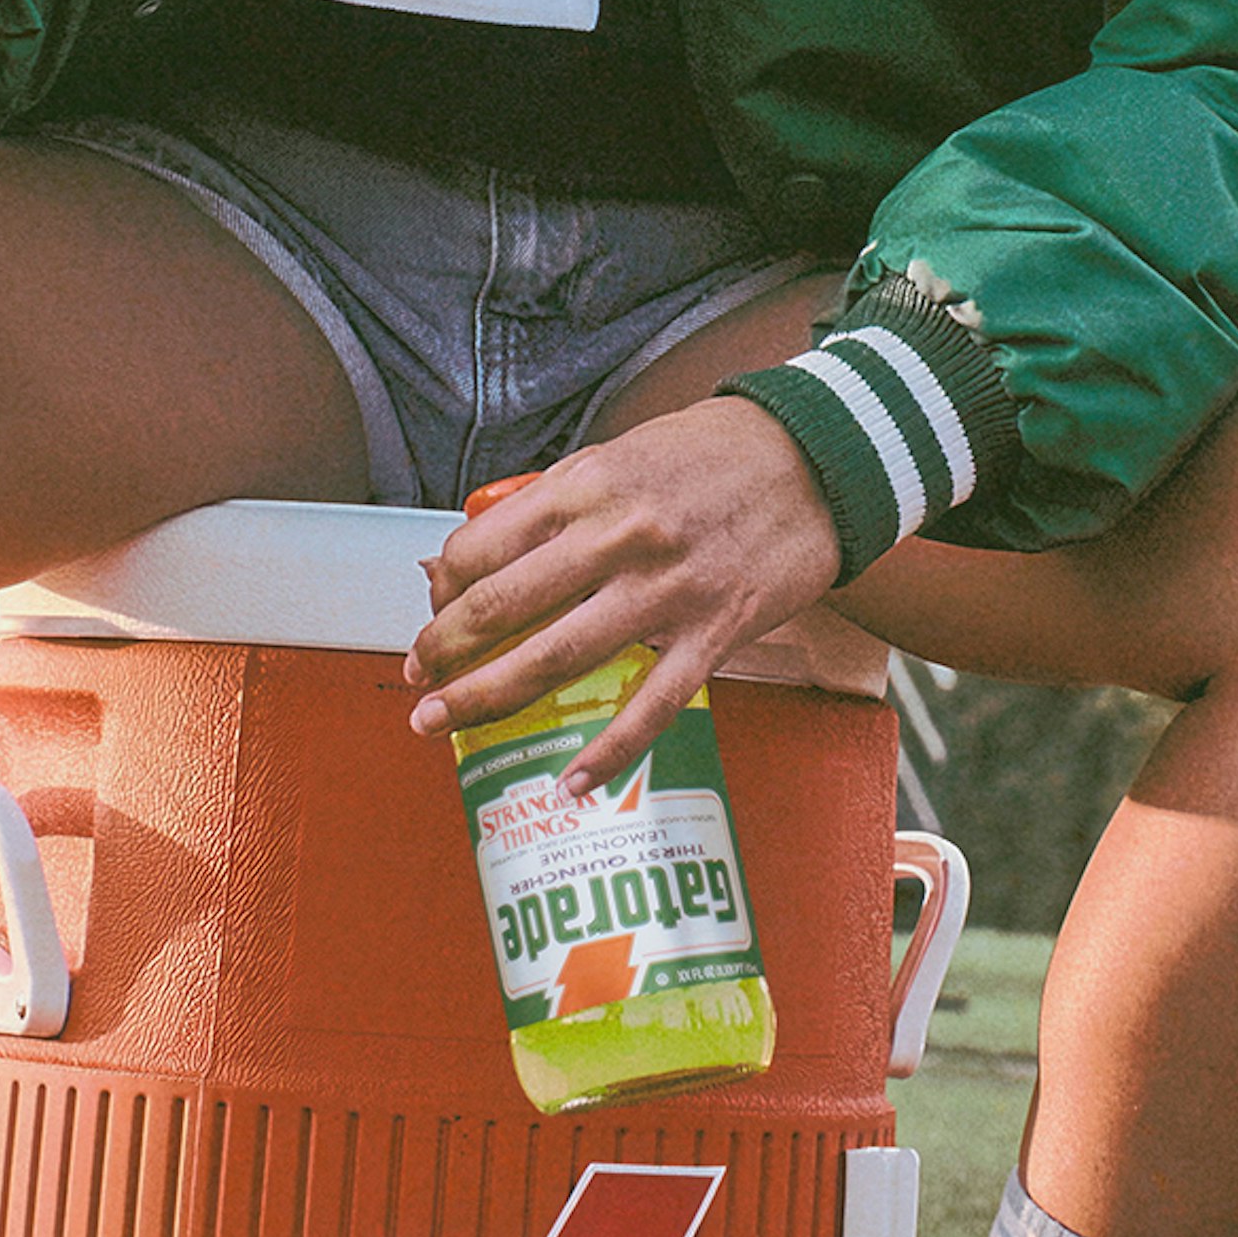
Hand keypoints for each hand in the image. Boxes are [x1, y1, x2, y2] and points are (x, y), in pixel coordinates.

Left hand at [404, 399, 841, 787]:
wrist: (820, 458)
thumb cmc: (712, 453)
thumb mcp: (620, 454)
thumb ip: (552, 502)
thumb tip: (472, 553)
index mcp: (586, 486)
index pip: (482, 547)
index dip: (441, 589)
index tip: (431, 614)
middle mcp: (618, 536)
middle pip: (502, 607)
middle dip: (442, 652)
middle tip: (417, 681)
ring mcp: (667, 588)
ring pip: (557, 658)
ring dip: (488, 699)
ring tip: (442, 724)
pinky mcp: (716, 630)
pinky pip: (652, 703)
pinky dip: (608, 751)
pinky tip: (571, 783)